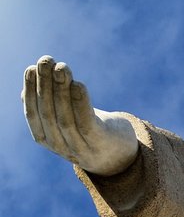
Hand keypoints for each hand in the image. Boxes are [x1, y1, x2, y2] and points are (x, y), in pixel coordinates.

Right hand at [22, 55, 138, 175]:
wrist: (121, 156)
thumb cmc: (90, 130)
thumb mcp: (67, 119)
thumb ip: (51, 105)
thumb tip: (33, 80)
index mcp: (47, 139)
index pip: (33, 115)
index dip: (30, 91)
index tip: (31, 68)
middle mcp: (60, 147)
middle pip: (48, 114)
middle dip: (45, 85)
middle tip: (46, 61)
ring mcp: (81, 148)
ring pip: (65, 118)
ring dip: (61, 90)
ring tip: (62, 67)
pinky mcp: (100, 144)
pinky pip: (87, 124)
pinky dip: (80, 104)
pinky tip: (78, 85)